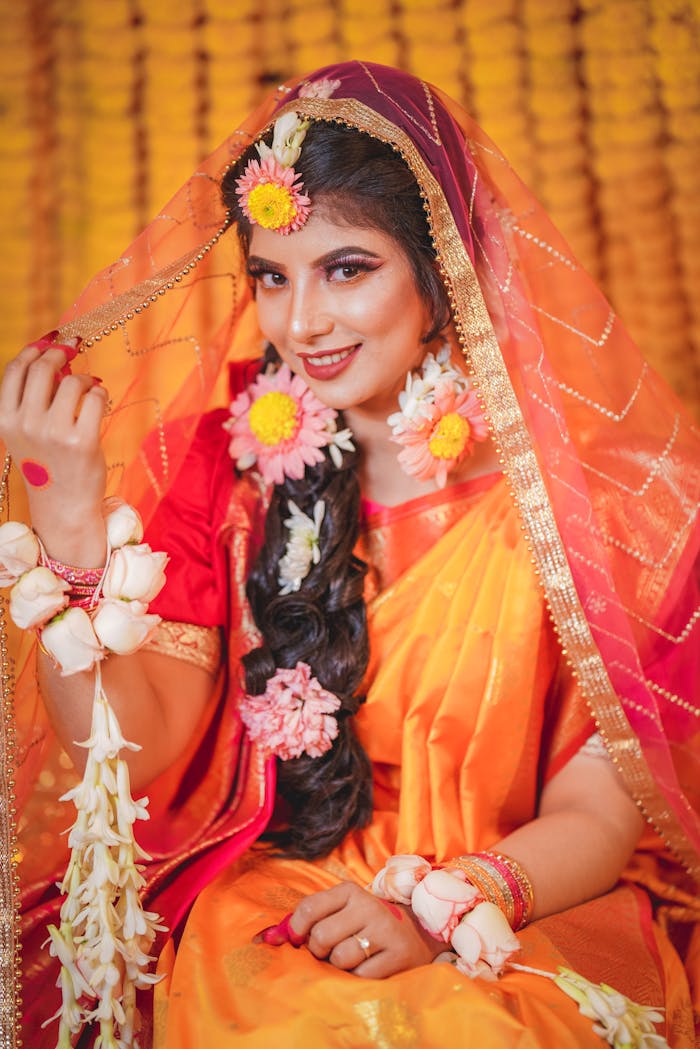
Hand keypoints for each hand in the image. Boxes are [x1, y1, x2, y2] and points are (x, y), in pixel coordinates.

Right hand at [0, 335, 108, 563]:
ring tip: (89, 387)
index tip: (50, 339)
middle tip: (73, 347)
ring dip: (84, 378)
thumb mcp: (26, 432)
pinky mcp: (83, 440)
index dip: (34, 348)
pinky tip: (99, 400)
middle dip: (61, 352)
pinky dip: (99, 393)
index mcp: (6, 419)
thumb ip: (31, 398)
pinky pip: (95, 397)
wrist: (63, 505)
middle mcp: (26, 424)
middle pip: (43, 368)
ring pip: (72, 381)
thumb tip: (53, 354)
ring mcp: (55, 432)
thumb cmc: (48, 464)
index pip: (15, 369)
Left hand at [289, 880, 443, 977]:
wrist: (416, 933)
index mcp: (349, 891)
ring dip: (339, 966)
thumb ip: (309, 920)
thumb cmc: (366, 925)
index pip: (309, 908)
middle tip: (331, 951)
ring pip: (340, 958)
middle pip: (321, 936)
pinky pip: (360, 976)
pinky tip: (367, 967)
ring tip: (351, 959)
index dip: (296, 930)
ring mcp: (384, 930)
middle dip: (319, 951)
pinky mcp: (398, 955)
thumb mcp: (342, 912)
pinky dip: (357, 978)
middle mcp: (368, 906)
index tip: (300, 940)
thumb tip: (266, 938)